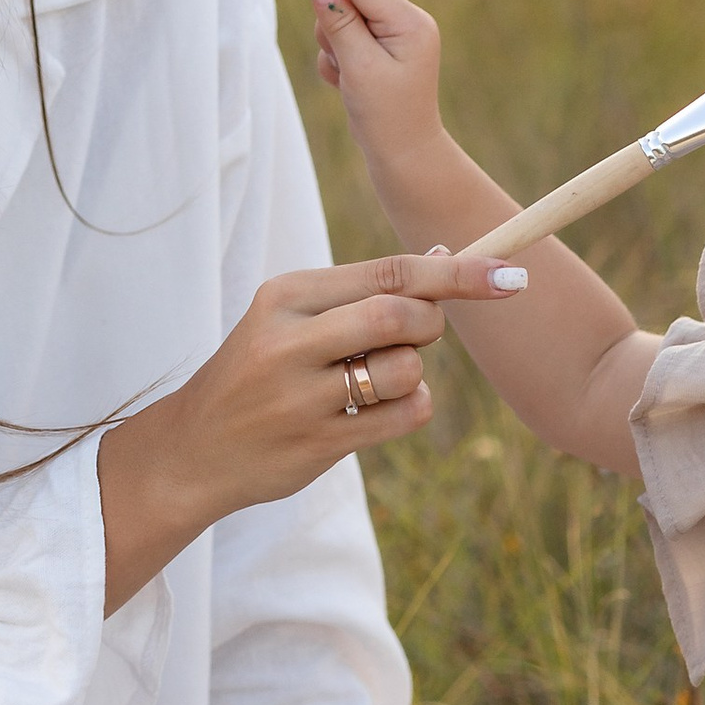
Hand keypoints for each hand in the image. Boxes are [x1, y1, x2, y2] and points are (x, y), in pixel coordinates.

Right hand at [96, 249, 518, 609]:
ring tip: (370, 383)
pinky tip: (378, 411)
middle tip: (413, 336)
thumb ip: (364, 290)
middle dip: (429, 324)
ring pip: (406, 369)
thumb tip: (447, 255)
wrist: (193, 449)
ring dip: (410, 374)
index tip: (511, 275)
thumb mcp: (291, 317)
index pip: (389, 272)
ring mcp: (300, 396)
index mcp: (286, 295)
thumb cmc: (257, 371)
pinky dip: (411, 407)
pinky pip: (403, 416)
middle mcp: (289, 340)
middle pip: (401, 314)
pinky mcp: (316, 444)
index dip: (458, 274)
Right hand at [307, 0, 447, 184]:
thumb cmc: (386, 115)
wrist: (403, 155)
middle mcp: (406, 23)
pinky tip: (349, 85)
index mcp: (409, 22)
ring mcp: (394, 36)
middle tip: (340, 59)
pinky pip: (343, 40)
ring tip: (348, 78)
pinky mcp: (380, 50)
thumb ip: (339, 25)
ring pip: (341, 21)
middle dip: (333, 26)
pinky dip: (337, 61)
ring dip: (333, 48)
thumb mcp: (359, 68)